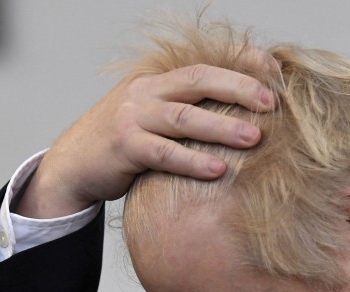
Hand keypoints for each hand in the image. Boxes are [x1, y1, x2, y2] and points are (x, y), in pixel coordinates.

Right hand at [15, 62, 275, 218]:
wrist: (74, 164)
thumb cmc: (125, 145)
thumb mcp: (157, 120)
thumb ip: (190, 114)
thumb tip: (242, 121)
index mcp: (160, 81)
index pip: (206, 63)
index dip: (241, 63)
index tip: (275, 70)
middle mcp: (148, 92)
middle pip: (199, 81)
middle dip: (239, 88)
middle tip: (272, 103)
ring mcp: (134, 117)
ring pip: (185, 118)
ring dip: (222, 127)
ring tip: (255, 137)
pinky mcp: (125, 146)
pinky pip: (164, 153)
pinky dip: (192, 161)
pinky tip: (218, 169)